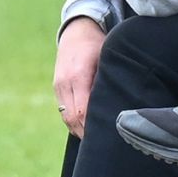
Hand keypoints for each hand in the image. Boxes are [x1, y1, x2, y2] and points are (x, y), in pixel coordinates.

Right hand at [53, 16, 106, 137]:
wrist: (77, 30)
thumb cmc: (99, 44)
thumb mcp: (108, 58)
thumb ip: (111, 80)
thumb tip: (120, 106)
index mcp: (79, 75)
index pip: (82, 111)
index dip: (92, 127)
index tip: (107, 137)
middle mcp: (65, 83)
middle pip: (72, 119)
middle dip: (87, 134)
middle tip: (105, 146)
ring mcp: (58, 86)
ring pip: (66, 118)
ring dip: (80, 130)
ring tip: (97, 141)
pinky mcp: (57, 88)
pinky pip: (64, 111)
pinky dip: (75, 122)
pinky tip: (88, 128)